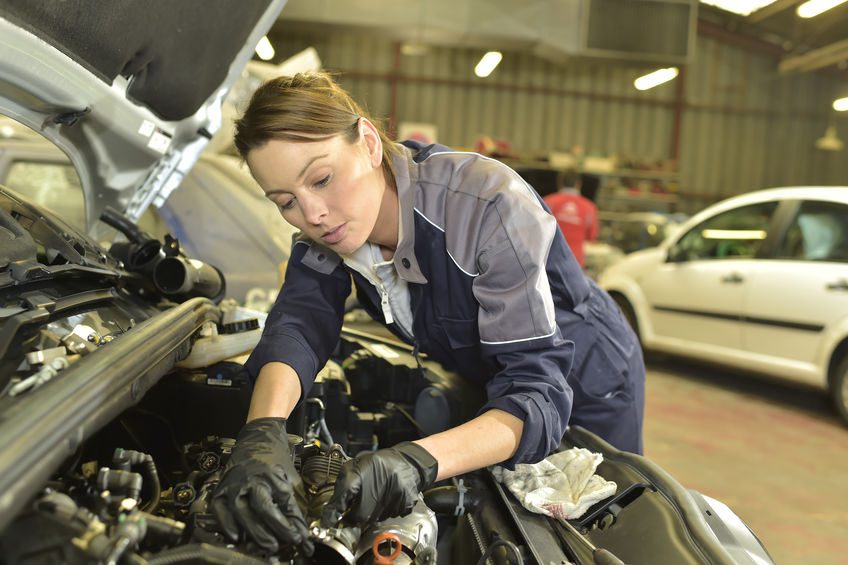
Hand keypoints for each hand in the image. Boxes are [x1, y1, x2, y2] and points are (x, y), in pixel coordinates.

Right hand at [210, 418, 312, 555]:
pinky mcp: (221, 489)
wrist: (257, 437)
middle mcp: (251, 478)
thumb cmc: (275, 458)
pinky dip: (226, 525)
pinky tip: (236, 536)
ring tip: (265, 545)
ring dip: (253, 532)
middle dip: (274, 529)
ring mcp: (234, 484)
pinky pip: (219, 510)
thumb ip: (293, 501)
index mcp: (271, 474)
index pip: (283, 502)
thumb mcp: (290, 476)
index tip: (300, 536)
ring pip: (241, 511)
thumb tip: (300, 527)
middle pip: (261, 508)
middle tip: (283, 543)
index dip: (291, 522)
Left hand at [320, 442, 437, 527]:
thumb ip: (344, 485)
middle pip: (359, 514)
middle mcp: (379, 482)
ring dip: (371, 513)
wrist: (408, 461)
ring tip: (377, 496)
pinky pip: (389, 517)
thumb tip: (332, 509)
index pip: (344, 493)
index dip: (334, 510)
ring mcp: (393, 494)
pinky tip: (388, 498)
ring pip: (374, 519)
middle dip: (355, 515)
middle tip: (358, 505)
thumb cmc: (379, 463)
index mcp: (363, 470)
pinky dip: (386, 511)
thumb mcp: (357, 465)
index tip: (328, 521)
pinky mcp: (405, 502)